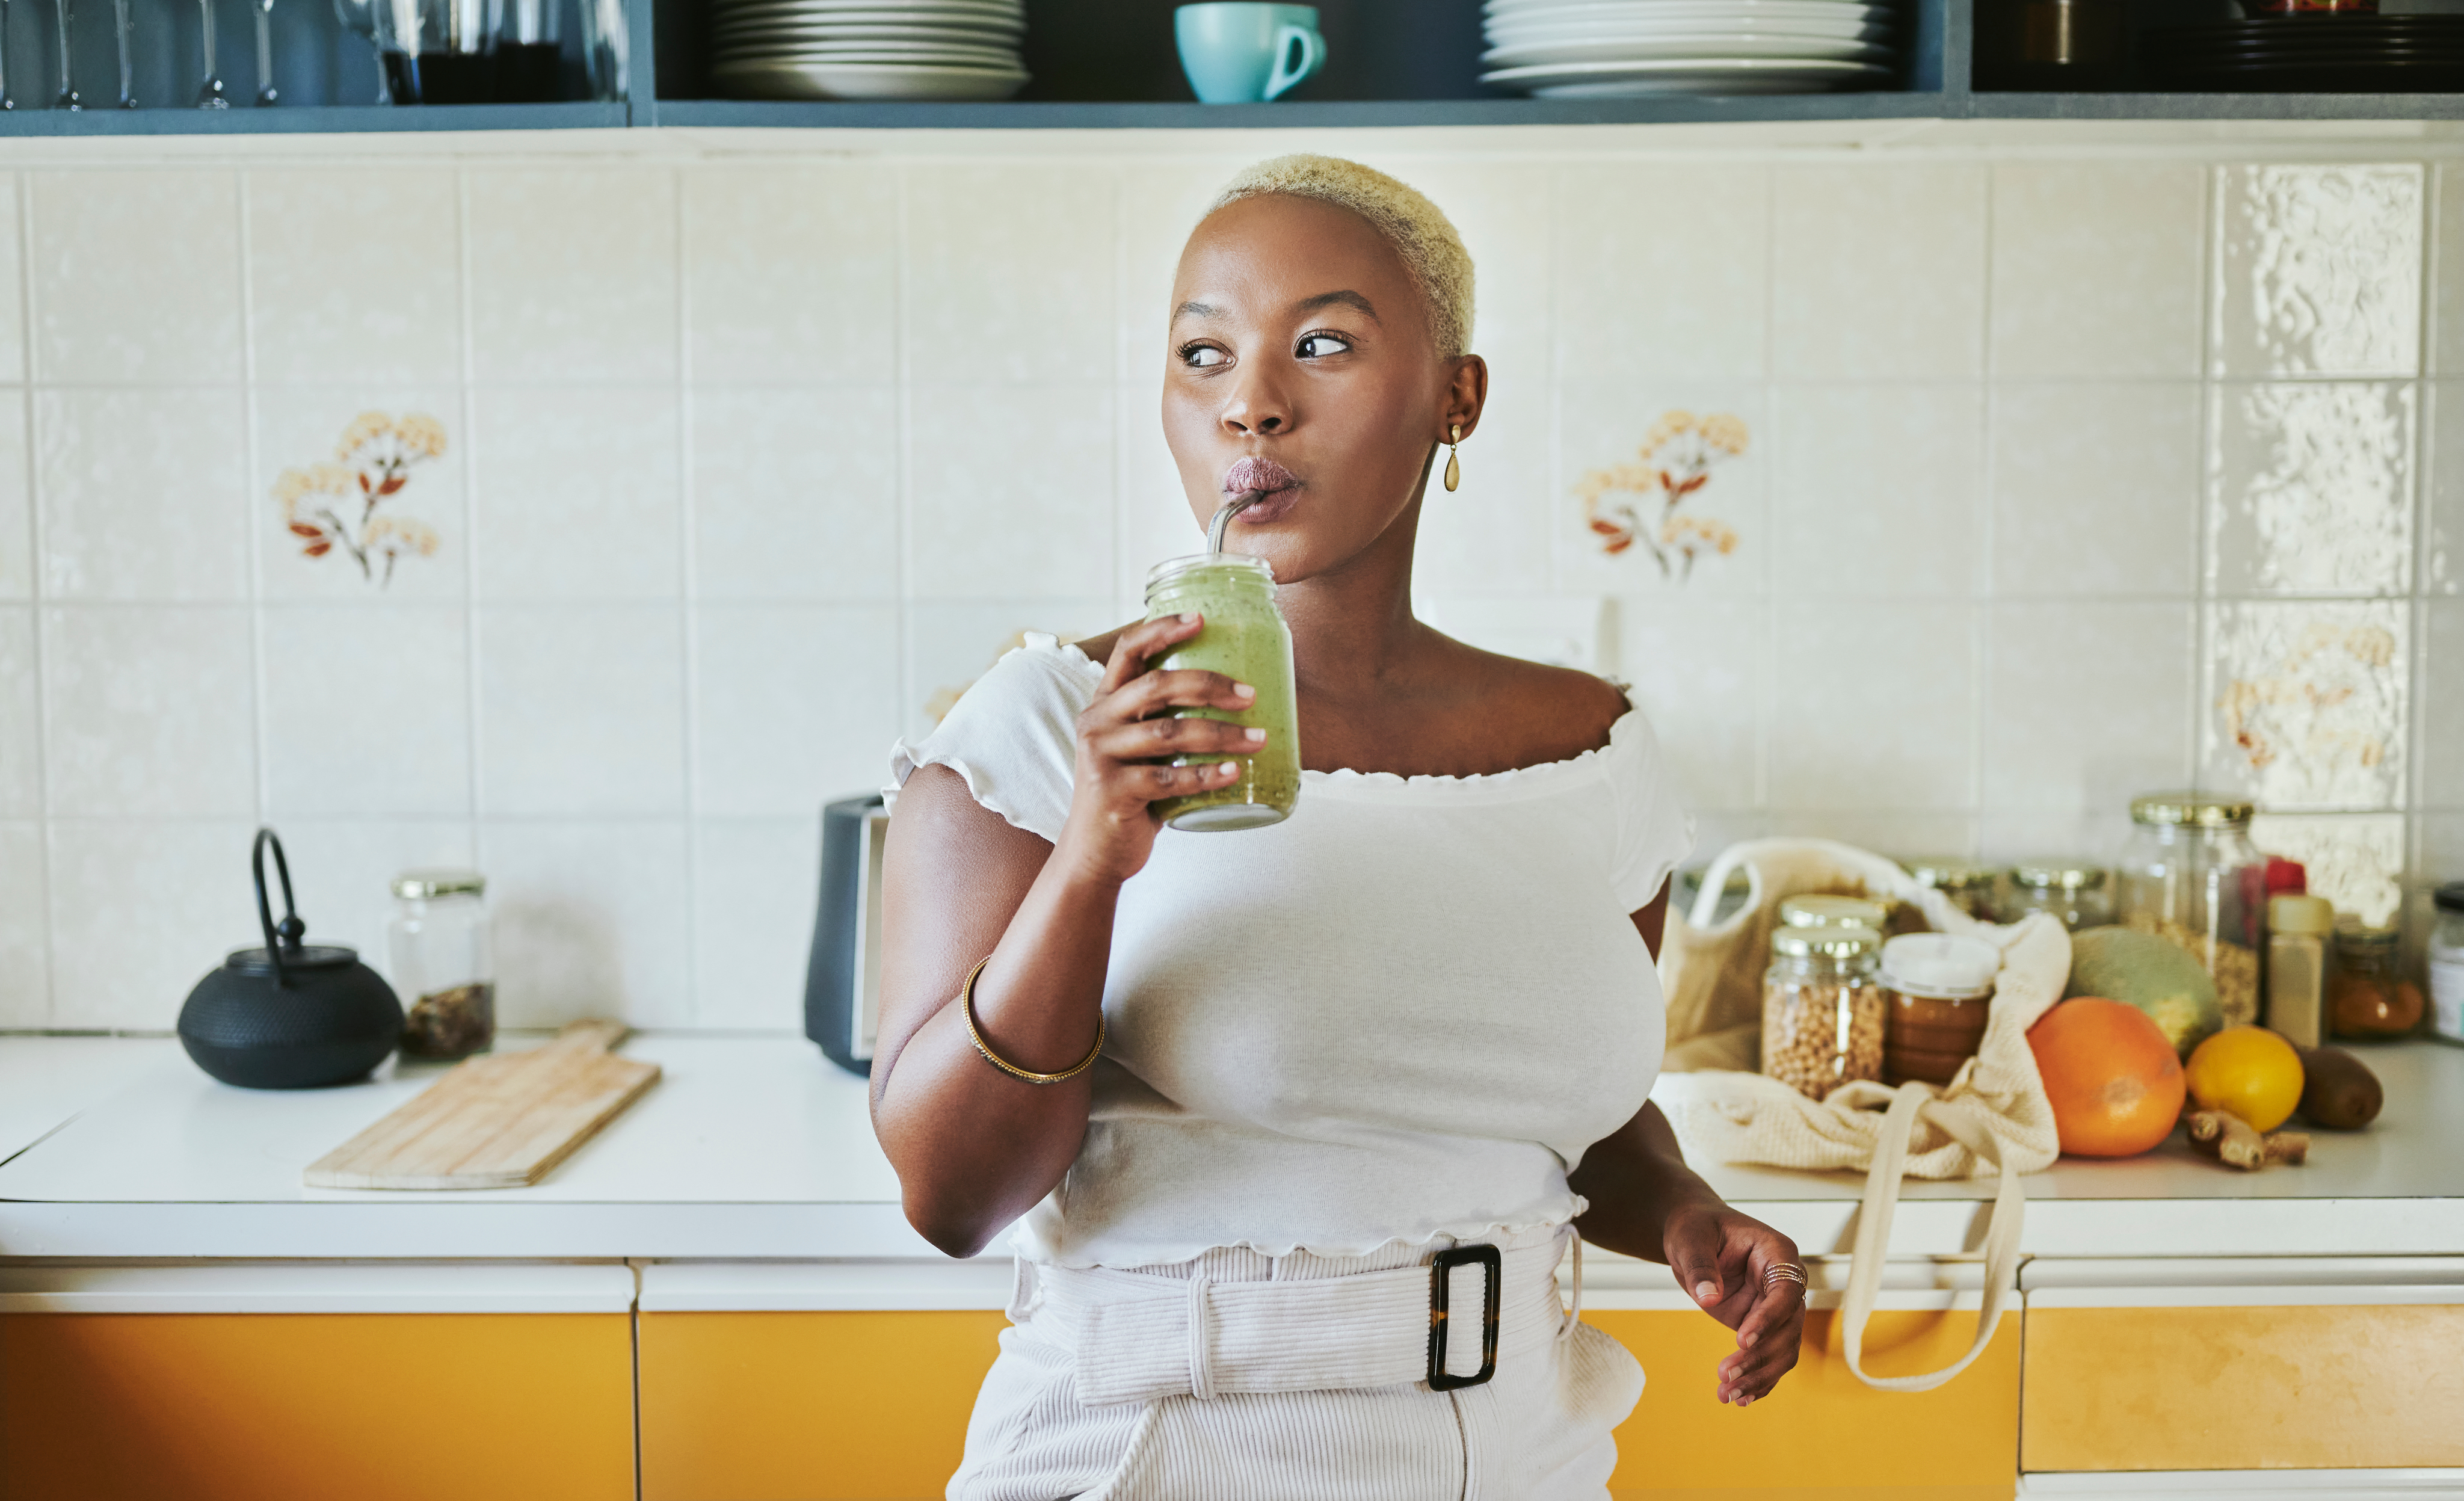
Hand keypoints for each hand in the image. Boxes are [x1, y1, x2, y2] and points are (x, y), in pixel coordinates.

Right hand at [1054, 613, 1263, 886]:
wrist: (1095, 853)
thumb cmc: (1130, 796)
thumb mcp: (1138, 750)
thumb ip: (1165, 723)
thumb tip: (1237, 702)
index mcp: (1103, 704)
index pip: (1128, 651)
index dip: (1162, 628)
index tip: (1202, 618)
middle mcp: (1096, 722)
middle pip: (1157, 686)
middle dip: (1209, 685)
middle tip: (1250, 694)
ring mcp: (1101, 757)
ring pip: (1170, 733)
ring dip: (1221, 734)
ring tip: (1258, 738)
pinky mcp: (1113, 792)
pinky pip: (1169, 778)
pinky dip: (1206, 775)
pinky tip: (1234, 772)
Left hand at [1662, 1199, 1804, 1406]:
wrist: (1693, 1236)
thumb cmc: (1696, 1227)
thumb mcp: (1691, 1239)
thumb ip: (1701, 1266)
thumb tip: (1709, 1298)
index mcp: (1778, 1253)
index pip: (1785, 1292)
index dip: (1768, 1319)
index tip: (1742, 1340)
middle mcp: (1785, 1283)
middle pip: (1788, 1327)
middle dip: (1760, 1356)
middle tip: (1726, 1375)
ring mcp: (1775, 1308)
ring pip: (1782, 1349)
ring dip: (1759, 1375)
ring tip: (1727, 1394)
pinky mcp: (1762, 1327)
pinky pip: (1769, 1357)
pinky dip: (1757, 1379)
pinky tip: (1739, 1398)